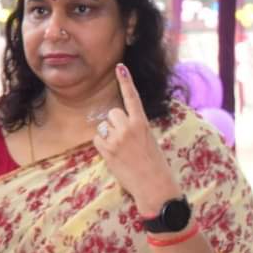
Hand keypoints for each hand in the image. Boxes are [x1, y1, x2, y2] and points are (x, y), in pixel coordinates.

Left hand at [94, 63, 180, 217]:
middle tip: (124, 140)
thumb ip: (136, 128)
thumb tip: (118, 122)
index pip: (133, 98)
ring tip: (121, 150)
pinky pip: (98, 140)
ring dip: (108, 135)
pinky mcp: (107, 150)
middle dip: (114, 123)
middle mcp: (130, 127)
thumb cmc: (155, 165)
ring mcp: (117, 138)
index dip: (125, 82)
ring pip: (104, 126)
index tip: (120, 67)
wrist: (154, 186)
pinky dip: (102, 146)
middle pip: (112, 113)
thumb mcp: (150, 140)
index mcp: (143, 123)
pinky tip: (114, 156)